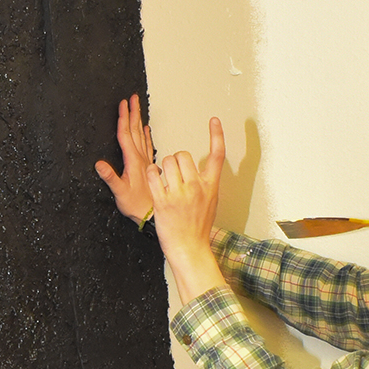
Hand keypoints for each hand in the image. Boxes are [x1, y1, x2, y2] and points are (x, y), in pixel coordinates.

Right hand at [95, 94, 155, 225]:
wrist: (151, 214)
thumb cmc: (136, 205)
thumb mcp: (120, 192)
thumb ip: (111, 178)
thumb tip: (99, 164)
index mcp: (133, 160)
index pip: (126, 134)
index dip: (124, 118)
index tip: (123, 104)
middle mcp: (140, 158)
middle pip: (135, 130)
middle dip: (133, 112)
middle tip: (132, 97)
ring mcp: (145, 161)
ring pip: (141, 135)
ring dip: (138, 119)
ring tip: (137, 107)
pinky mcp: (147, 166)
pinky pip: (146, 144)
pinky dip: (145, 134)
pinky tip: (145, 129)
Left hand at [146, 117, 226, 302]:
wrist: (189, 247)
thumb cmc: (198, 226)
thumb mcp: (210, 201)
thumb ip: (205, 183)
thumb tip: (199, 170)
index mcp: (210, 186)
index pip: (217, 156)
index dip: (217, 136)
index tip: (214, 120)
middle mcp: (196, 187)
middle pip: (182, 155)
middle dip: (174, 160)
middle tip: (173, 174)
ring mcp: (180, 193)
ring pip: (166, 162)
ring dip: (161, 167)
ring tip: (163, 180)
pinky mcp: (163, 200)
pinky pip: (153, 174)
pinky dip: (151, 175)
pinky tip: (154, 182)